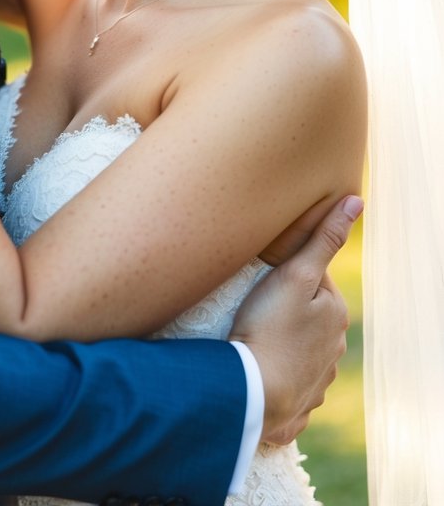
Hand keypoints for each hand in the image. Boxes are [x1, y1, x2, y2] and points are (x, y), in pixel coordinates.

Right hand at [230, 194, 362, 445]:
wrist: (254, 394)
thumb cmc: (269, 327)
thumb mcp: (294, 275)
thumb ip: (323, 240)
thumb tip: (355, 203)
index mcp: (336, 313)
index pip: (312, 279)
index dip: (284, 274)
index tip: (260, 280)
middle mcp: (334, 347)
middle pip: (307, 313)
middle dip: (284, 308)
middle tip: (252, 307)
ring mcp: (318, 377)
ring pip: (298, 348)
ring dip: (281, 342)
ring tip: (251, 337)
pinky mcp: (299, 402)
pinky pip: (287, 379)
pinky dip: (275, 372)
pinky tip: (257, 367)